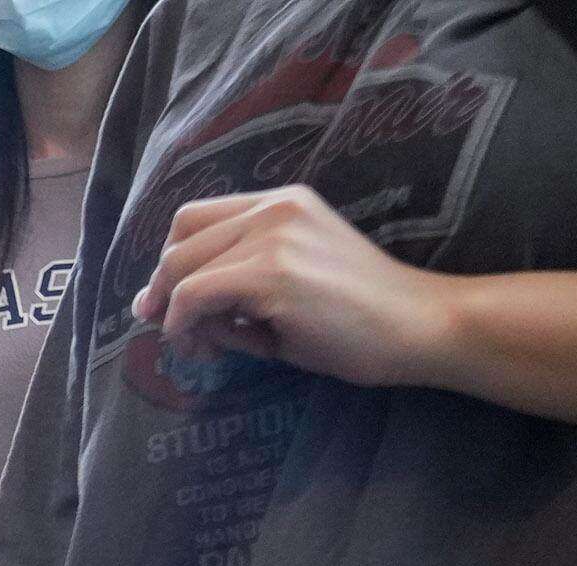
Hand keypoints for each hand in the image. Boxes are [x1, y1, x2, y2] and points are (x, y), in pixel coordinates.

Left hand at [136, 188, 458, 387]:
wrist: (417, 327)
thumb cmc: (357, 321)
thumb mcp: (284, 293)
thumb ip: (228, 291)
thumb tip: (158, 307)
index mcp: (282, 203)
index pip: (194, 218)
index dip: (170, 261)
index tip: (166, 303)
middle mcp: (275, 208)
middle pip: (178, 240)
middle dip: (160, 291)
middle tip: (172, 332)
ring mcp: (275, 236)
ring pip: (179, 270)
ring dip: (172, 315)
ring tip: (199, 347)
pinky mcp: (272, 274)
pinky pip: (192, 296)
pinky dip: (182, 327)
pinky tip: (204, 349)